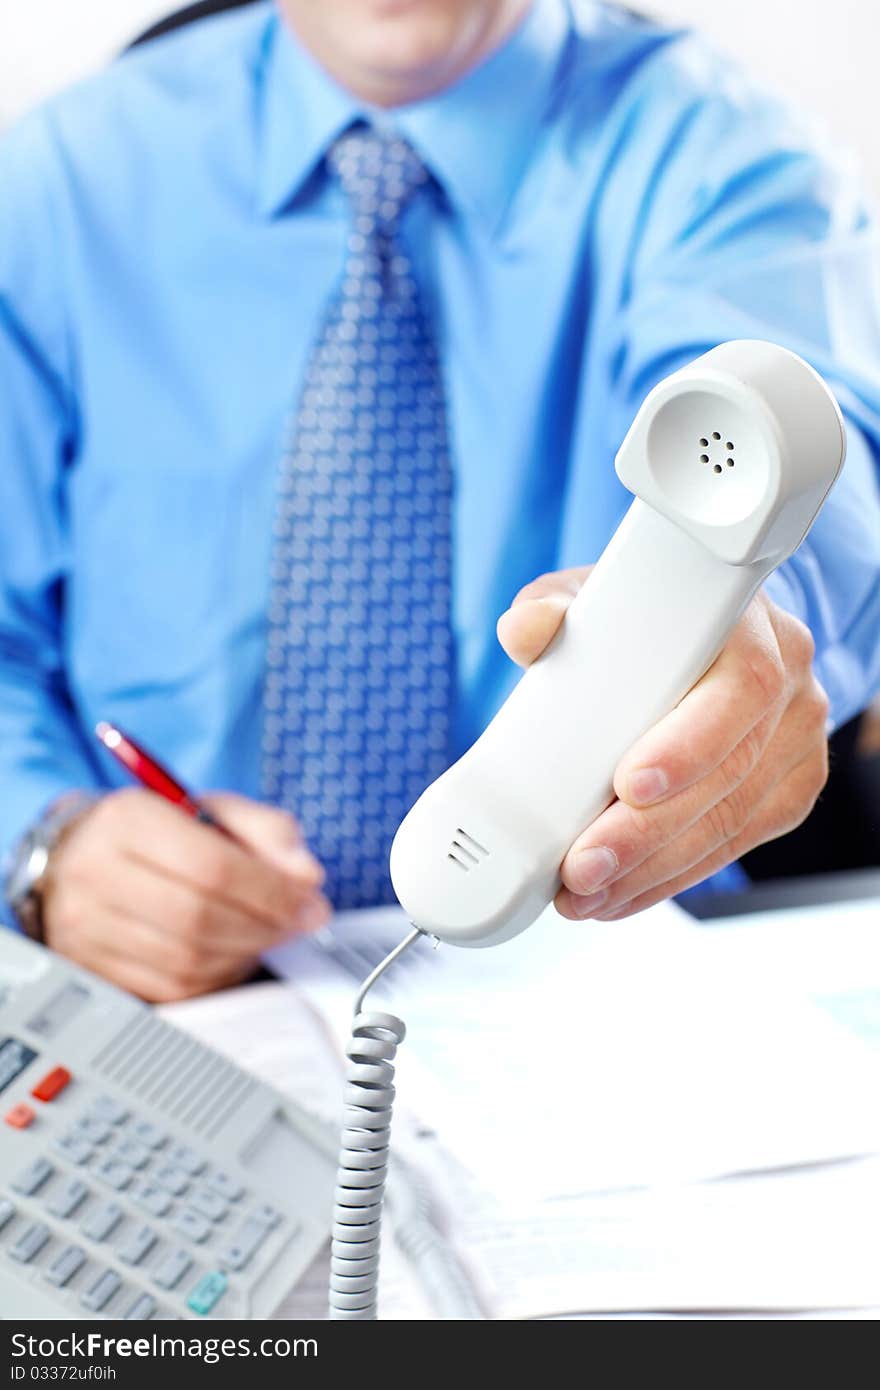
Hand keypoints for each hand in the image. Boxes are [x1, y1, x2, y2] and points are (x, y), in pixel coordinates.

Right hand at [43, 789, 330, 1001]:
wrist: (82, 857)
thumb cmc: (158, 833)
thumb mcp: (213, 811)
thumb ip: (268, 832)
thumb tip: (306, 876)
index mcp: (127, 820)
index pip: (212, 866)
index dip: (271, 892)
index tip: (308, 903)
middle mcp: (94, 872)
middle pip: (198, 918)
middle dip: (263, 927)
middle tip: (297, 924)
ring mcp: (86, 926)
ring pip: (186, 960)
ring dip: (244, 954)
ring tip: (268, 935)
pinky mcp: (92, 968)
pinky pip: (171, 989)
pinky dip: (216, 977)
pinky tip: (233, 954)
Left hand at [497, 569, 829, 920]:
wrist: (695, 635)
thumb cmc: (641, 616)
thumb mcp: (593, 596)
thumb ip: (553, 607)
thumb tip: (524, 631)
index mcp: (750, 625)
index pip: (740, 688)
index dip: (688, 745)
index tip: (628, 785)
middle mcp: (788, 680)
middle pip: (729, 772)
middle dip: (647, 832)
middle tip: (581, 866)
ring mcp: (796, 738)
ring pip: (731, 821)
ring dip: (650, 869)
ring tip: (583, 892)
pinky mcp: (790, 787)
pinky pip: (735, 844)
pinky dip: (670, 877)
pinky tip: (621, 892)